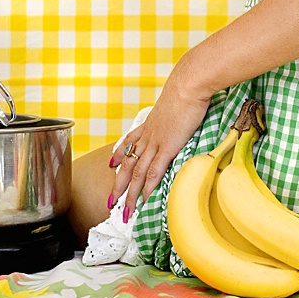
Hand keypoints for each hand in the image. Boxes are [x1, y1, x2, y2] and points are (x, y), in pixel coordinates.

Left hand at [109, 68, 211, 221]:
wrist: (188, 85)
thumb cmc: (187, 89)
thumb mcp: (176, 101)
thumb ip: (175, 111)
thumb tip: (181, 111)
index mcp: (149, 124)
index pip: (129, 144)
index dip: (119, 155)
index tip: (111, 165)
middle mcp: (147, 136)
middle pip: (127, 164)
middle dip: (118, 185)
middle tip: (110, 201)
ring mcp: (155, 142)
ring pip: (136, 173)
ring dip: (129, 194)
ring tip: (125, 212)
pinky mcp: (166, 147)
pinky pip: (153, 172)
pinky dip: (146, 188)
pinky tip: (143, 200)